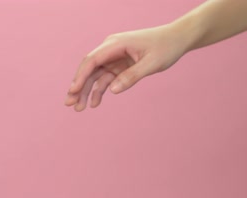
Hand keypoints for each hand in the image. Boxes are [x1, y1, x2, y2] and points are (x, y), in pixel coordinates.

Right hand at [65, 24, 187, 111]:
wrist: (176, 39)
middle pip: (88, 69)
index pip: (92, 60)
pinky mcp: (118, 66)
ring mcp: (113, 58)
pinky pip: (104, 79)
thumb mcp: (152, 63)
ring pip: (94, 76)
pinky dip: (98, 91)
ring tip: (79, 108)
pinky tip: (94, 103)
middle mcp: (110, 49)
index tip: (73, 90)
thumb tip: (113, 90)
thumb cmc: (166, 47)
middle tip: (69, 104)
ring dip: (85, 91)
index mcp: (116, 44)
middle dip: (78, 86)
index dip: (81, 76)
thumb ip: (132, 76)